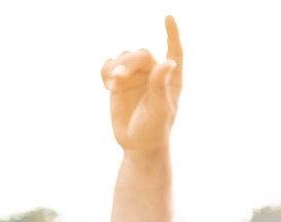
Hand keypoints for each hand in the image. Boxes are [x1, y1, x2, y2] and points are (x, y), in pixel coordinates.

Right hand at [101, 15, 182, 153]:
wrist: (137, 145)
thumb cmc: (155, 130)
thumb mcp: (160, 109)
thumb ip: (161, 85)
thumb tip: (168, 62)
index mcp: (171, 79)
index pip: (174, 52)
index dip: (172, 34)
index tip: (168, 18)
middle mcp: (154, 74)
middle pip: (140, 54)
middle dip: (128, 64)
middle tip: (118, 79)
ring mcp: (136, 76)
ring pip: (123, 57)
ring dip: (116, 68)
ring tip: (113, 86)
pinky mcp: (119, 82)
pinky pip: (109, 65)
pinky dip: (106, 71)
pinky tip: (108, 85)